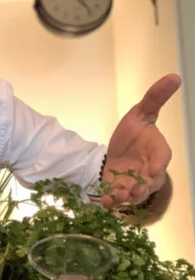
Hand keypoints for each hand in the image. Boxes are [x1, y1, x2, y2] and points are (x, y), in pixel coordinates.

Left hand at [101, 74, 180, 208]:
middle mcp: (149, 171)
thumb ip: (155, 98)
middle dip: (143, 188)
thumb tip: (174, 76)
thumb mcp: (141, 113)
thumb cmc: (133, 133)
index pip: (162, 157)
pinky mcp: (119, 191)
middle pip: (150, 183)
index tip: (154, 169)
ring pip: (134, 195)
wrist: (116, 151)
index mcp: (157, 151)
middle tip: (134, 190)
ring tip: (117, 197)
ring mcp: (134, 183)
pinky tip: (105, 203)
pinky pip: (118, 200)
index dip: (159, 163)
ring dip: (126, 197)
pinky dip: (112, 202)